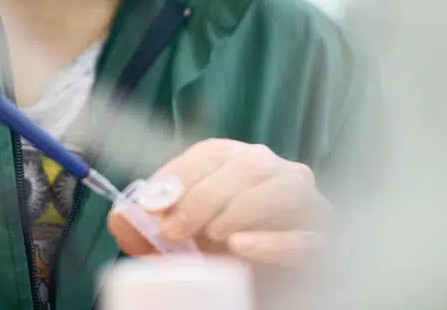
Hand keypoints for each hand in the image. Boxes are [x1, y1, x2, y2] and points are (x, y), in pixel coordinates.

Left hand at [107, 139, 328, 267]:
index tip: (154, 203)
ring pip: (286, 188)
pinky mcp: (325, 245)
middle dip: (205, 194)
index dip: (182, 174)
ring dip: (241, 208)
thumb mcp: (174, 248)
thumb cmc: (217, 261)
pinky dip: (272, 241)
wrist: (252, 293)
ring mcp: (309, 208)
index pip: (214, 152)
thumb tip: (120, 216)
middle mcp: (279, 176)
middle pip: (250, 164)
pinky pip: (307, 237)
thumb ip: (145, 232)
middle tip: (173, 229)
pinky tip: (241, 247)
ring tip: (212, 236)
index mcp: (242, 165)